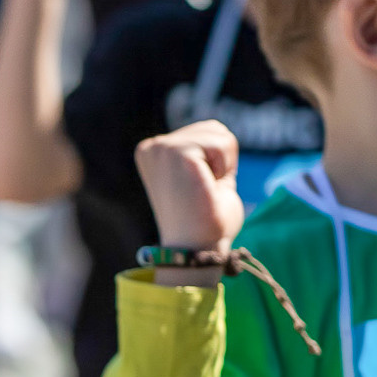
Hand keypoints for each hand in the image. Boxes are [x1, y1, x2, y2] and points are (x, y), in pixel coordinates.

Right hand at [135, 120, 244, 257]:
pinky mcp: (175, 152)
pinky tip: (206, 186)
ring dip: (224, 165)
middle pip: (213, 129)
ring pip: (219, 134)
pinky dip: (224, 168)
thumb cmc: (204, 221)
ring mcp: (161, 148)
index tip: (198, 190)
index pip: (205, 132)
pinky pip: (221, 144)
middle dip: (221, 161)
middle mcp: (152, 146)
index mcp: (154, 152)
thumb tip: (217, 131)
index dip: (216, 163)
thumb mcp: (202, 175)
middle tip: (204, 191)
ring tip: (204, 189)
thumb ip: (205, 152)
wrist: (197, 248)